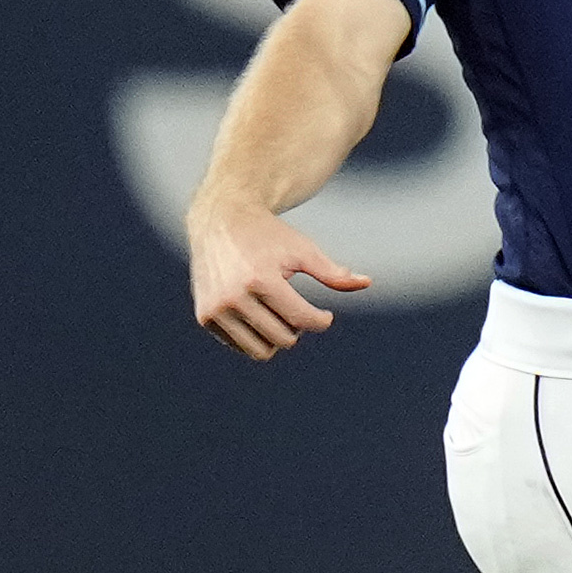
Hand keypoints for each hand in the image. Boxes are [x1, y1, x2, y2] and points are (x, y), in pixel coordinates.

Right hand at [189, 195, 370, 360]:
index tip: (325, 316)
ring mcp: (215, 309)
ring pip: (260, 350)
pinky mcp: (204, 316)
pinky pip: (240, 345)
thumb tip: (367, 282)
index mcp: (259, 280)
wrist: (219, 221)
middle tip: (298, 309)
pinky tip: (259, 313)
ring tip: (281, 314)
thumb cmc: (268, 235)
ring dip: (278, 338)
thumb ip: (332, 272)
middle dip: (298, 328)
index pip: (301, 321)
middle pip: (284, 339)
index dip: (321, 321)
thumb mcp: (302, 249)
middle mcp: (233, 298)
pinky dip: (255, 336)